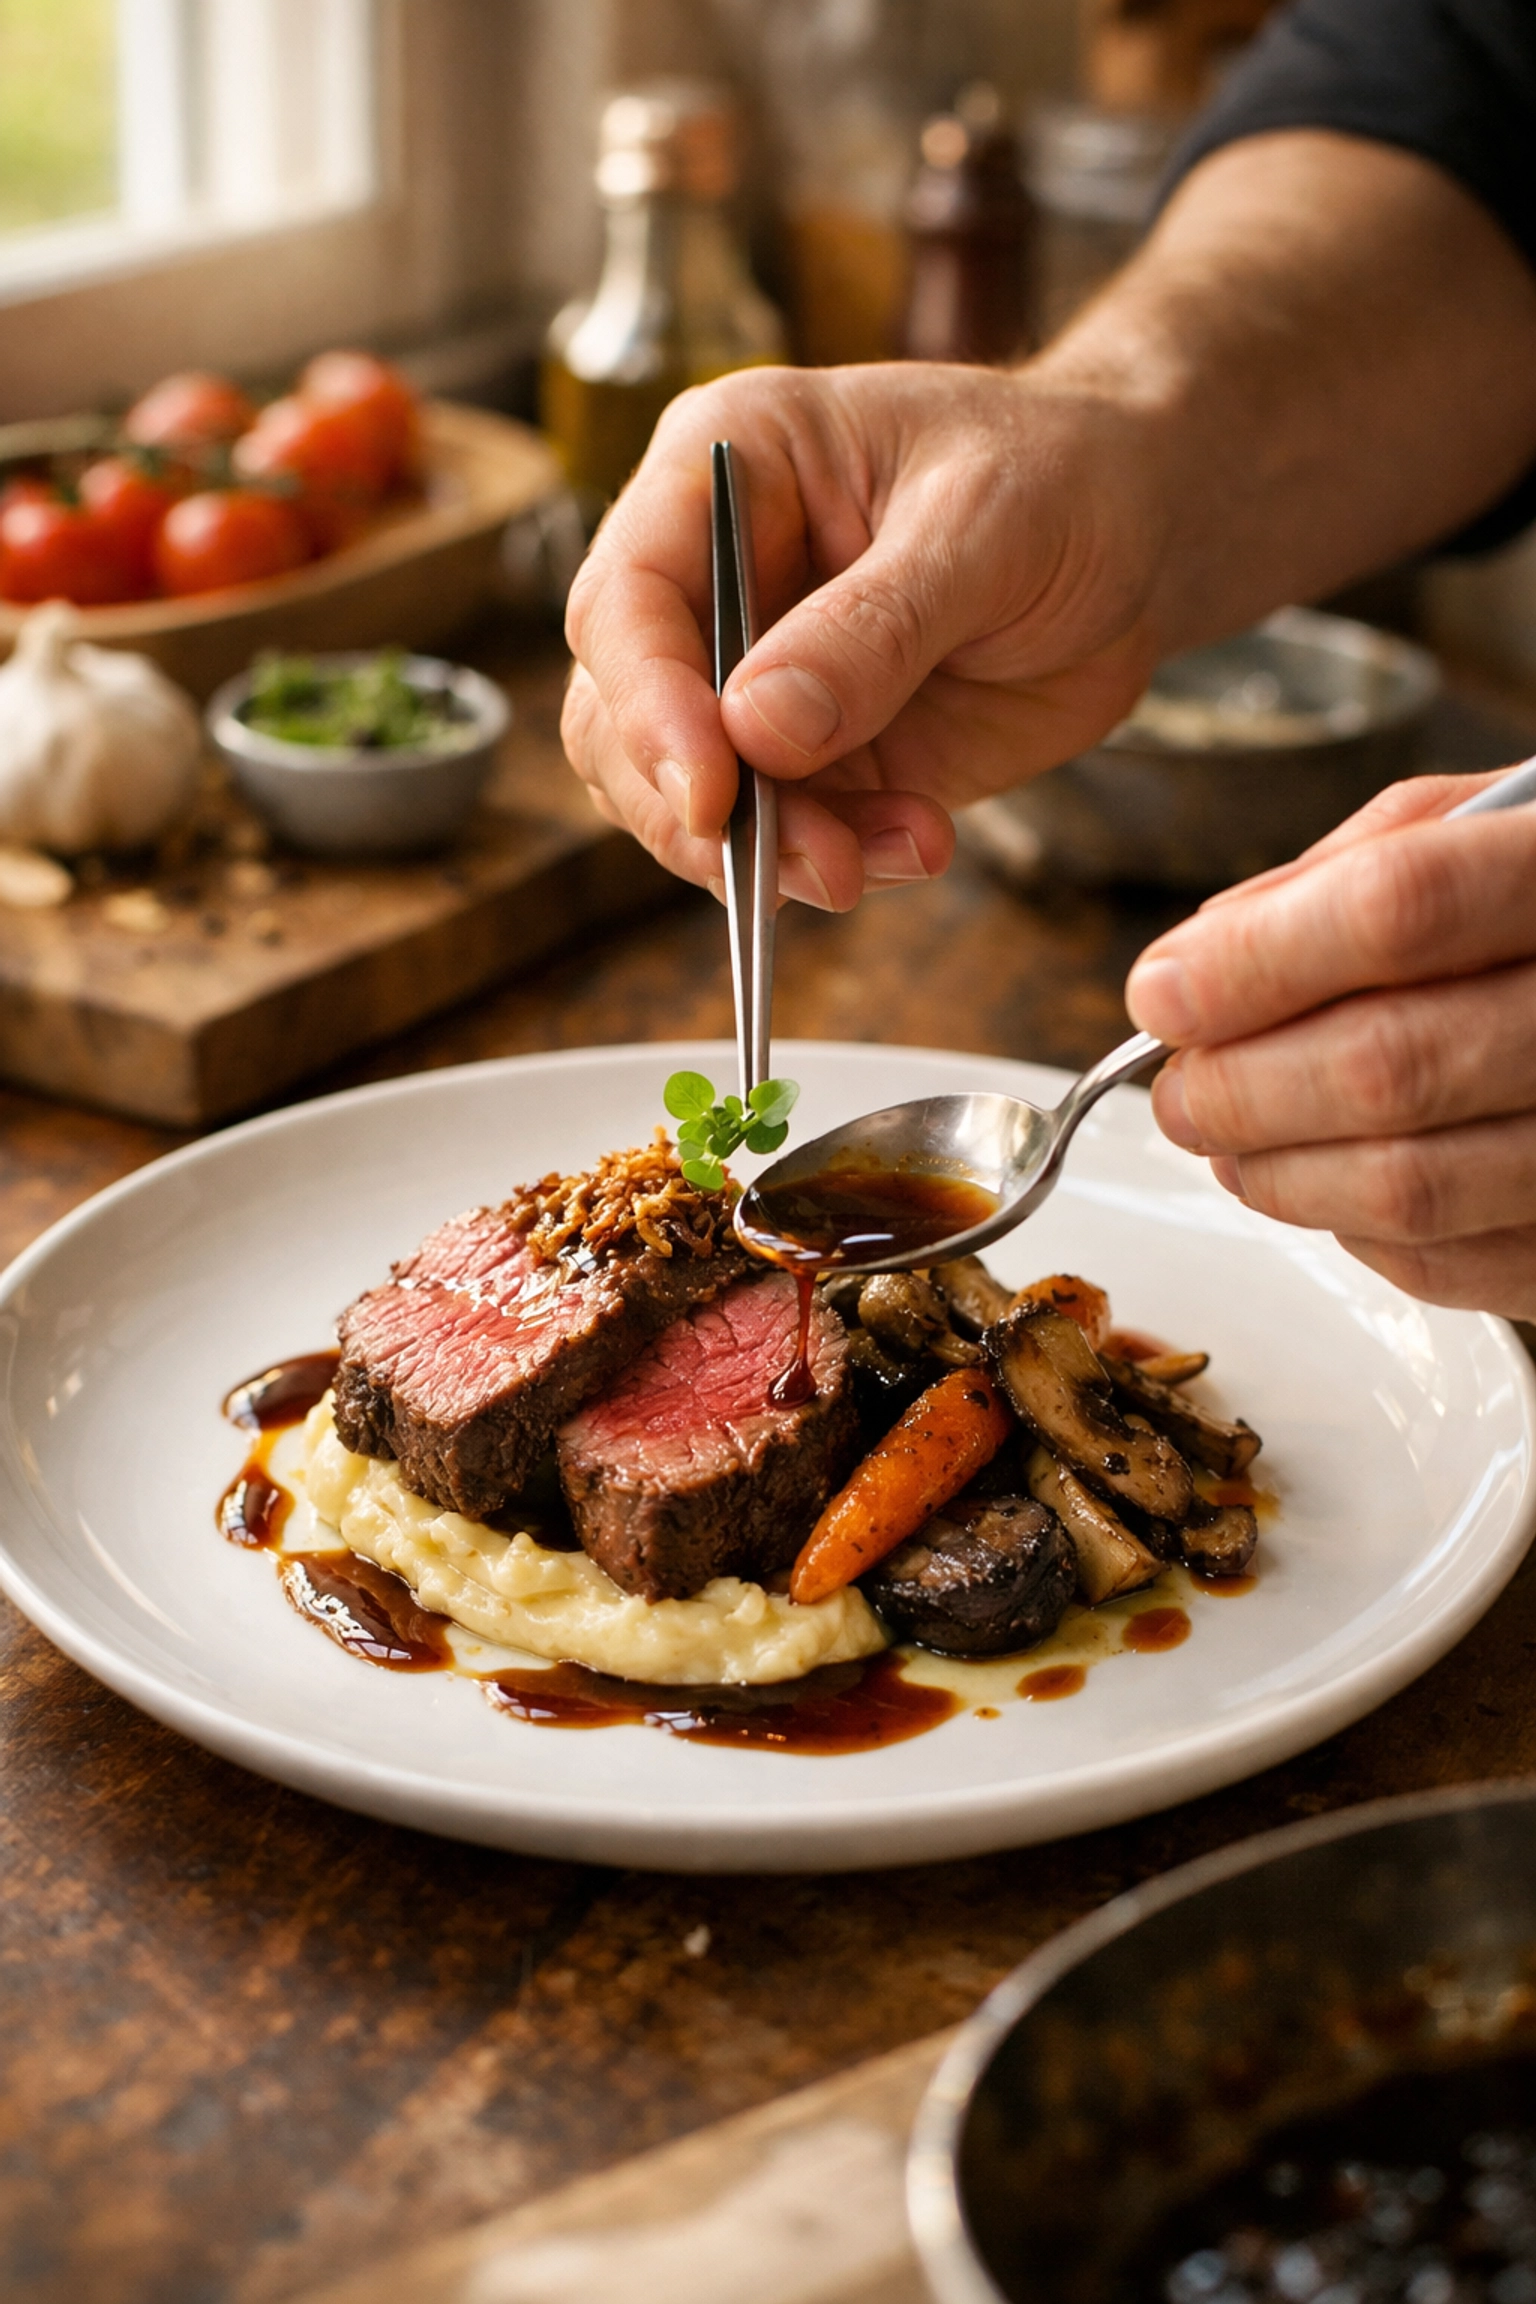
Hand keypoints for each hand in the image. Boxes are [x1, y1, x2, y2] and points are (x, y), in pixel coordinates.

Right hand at [562, 361, 1162, 908]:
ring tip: (889, 854)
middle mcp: (711, 579)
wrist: (1138, 533)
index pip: (625, 600)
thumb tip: (757, 732)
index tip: (711, 791)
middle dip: (704, 810)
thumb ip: (872, 629)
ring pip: (686, 800)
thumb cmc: (1061, 476)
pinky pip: (779, 839)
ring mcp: (751, 678)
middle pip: (622, 720)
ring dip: (773, 856)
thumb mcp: (983, 526)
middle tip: (814, 861)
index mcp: (724, 472)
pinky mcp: (810, 758)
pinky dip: (838, 865)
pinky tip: (919, 844)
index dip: (648, 705)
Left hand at [1126, 772, 1535, 1317]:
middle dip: (1240, 1088)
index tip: (1163, 993)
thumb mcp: (1473, 825)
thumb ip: (1342, 874)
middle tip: (1181, 1088)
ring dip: (1275, 1173)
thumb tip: (1199, 960)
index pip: (1398, 912)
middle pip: (1387, 1066)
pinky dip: (1349, 1231)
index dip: (1254, 963)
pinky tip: (1322, 1179)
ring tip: (1226, 1138)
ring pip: (1407, 1187)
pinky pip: (1445, 1263)